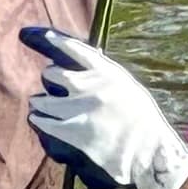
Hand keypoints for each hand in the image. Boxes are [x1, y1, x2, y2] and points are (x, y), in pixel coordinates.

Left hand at [22, 26, 187, 188]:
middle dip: (50, 81)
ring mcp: (80, 108)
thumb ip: (105, 77)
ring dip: (41, 104)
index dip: (54, 41)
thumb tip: (86, 64)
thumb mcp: (128, 89)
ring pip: (41, 100)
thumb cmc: (143, 122)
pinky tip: (41, 121)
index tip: (37, 34)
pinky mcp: (71, 131)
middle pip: (51, 74)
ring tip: (45, 109)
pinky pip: (41, 121)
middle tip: (55, 91)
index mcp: (108, 72)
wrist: (151, 154)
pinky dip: (39, 120)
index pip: (75, 49)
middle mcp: (92, 86)